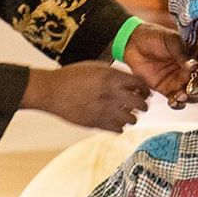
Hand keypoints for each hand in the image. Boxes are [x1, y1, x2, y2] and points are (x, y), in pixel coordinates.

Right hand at [23, 62, 148, 131]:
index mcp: (111, 77)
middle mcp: (110, 93)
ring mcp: (104, 110)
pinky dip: (120, 127)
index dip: (145, 89)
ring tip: (126, 115)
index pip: (140, 84)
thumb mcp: (94, 66)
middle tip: (141, 106)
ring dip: (132, 117)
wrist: (51, 91)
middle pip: (140, 104)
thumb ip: (113, 73)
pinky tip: (115, 122)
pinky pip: (118, 130)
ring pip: (132, 119)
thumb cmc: (70, 77)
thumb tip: (128, 80)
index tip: (145, 92)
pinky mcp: (96, 123)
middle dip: (143, 105)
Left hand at [122, 22, 194, 107]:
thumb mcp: (171, 41)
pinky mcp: (166, 89)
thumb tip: (194, 65)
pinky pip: (175, 100)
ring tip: (182, 95)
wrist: (133, 42)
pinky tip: (174, 101)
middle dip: (197, 89)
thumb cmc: (154, 36)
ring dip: (188, 98)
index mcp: (193, 57)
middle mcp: (188, 71)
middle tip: (191, 87)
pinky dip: (177, 103)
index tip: (197, 74)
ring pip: (189, 95)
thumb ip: (182, 54)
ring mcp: (177, 81)